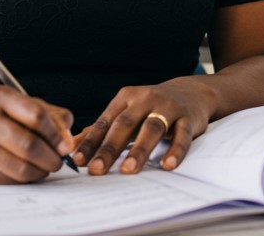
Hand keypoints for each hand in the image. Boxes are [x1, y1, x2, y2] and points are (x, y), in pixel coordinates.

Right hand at [0, 85, 74, 183]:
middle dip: (52, 158)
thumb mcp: (20, 104)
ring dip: (41, 172)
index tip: (64, 145)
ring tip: (46, 168)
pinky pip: (8, 179)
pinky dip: (24, 178)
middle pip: (29, 145)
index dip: (56, 134)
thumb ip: (50, 115)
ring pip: (20, 167)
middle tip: (58, 162)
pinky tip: (27, 172)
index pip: (36, 115)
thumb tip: (68, 139)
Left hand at [72, 77, 213, 175]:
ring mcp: (168, 108)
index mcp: (126, 98)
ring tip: (128, 170)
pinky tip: (168, 165)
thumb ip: (102, 129)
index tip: (78, 160)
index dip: (91, 142)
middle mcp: (145, 99)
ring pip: (152, 128)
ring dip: (139, 149)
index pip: (105, 122)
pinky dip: (175, 150)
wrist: (191, 92)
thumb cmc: (151, 107)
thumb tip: (72, 146)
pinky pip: (182, 135)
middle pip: (125, 124)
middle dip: (110, 148)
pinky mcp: (188, 118)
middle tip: (97, 170)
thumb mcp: (127, 112)